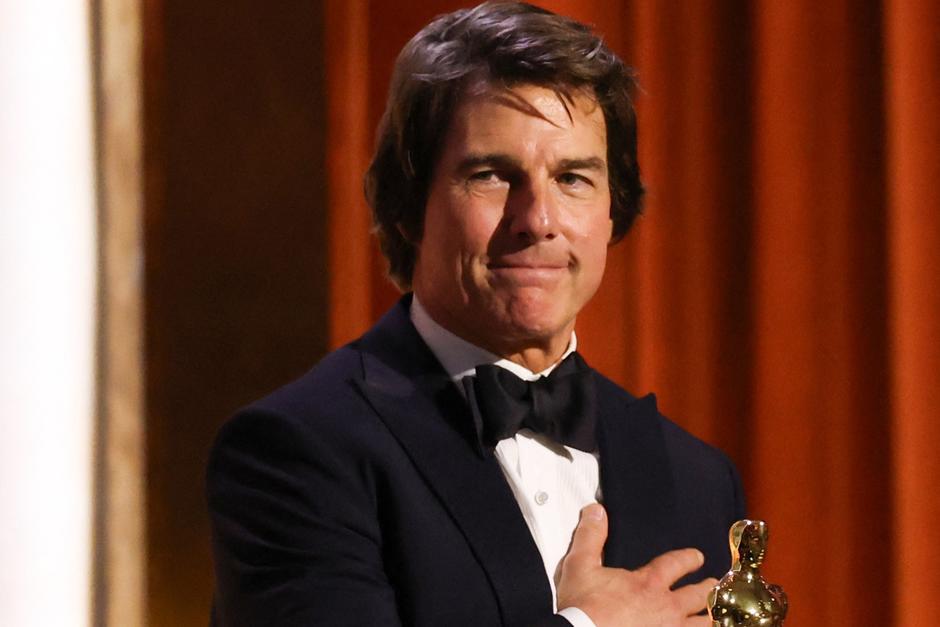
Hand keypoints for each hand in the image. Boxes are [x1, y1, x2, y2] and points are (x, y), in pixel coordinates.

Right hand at [556, 504, 716, 626]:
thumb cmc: (583, 609)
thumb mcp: (580, 565)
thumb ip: (590, 536)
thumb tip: (596, 512)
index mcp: (648, 583)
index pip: (677, 564)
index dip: (689, 559)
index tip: (697, 556)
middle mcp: (666, 608)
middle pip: (698, 595)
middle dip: (708, 588)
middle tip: (713, 584)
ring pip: (702, 623)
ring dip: (710, 617)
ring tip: (716, 615)